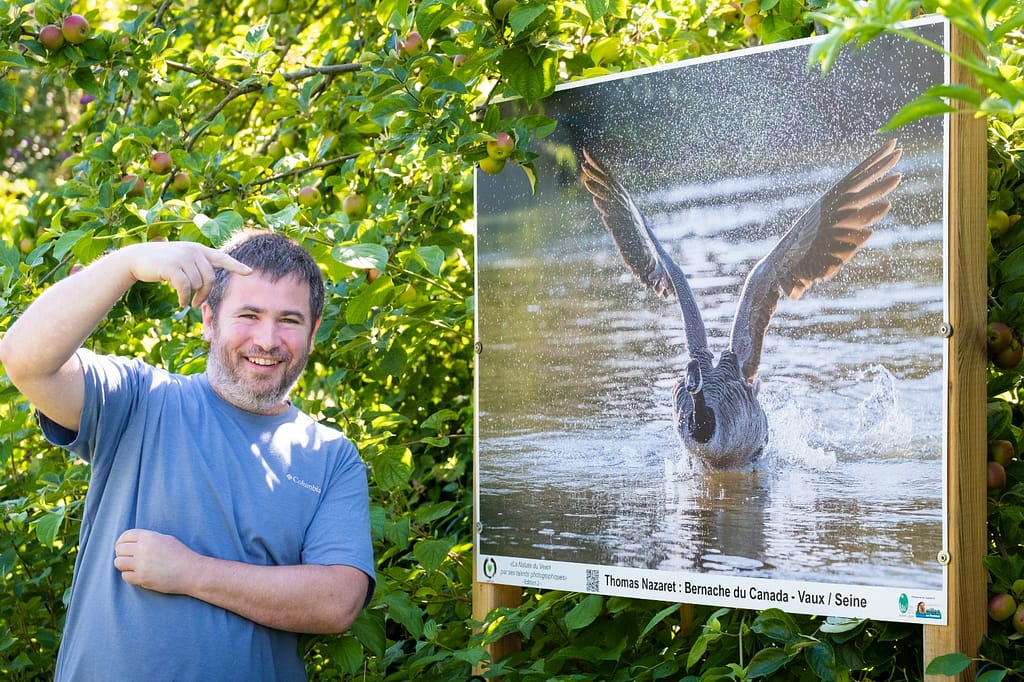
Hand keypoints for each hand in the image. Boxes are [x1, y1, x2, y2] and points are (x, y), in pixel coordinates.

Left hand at [113, 528, 199, 593]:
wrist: (192, 572)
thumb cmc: (182, 555)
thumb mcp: (166, 539)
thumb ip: (149, 539)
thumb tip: (133, 543)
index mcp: (149, 537)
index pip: (126, 535)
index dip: (122, 540)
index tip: (122, 545)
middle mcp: (143, 549)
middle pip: (119, 549)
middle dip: (122, 553)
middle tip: (129, 558)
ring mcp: (141, 564)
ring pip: (118, 563)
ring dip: (124, 565)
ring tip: (132, 567)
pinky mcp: (142, 578)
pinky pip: (125, 576)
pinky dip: (130, 576)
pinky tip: (138, 575)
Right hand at [122, 241, 251, 307]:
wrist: (137, 258)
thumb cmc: (162, 263)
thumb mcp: (182, 260)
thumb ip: (196, 266)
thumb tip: (207, 283)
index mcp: (198, 249)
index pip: (222, 258)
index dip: (236, 266)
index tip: (250, 272)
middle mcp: (193, 250)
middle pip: (210, 278)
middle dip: (204, 293)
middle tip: (196, 303)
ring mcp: (183, 257)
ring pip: (197, 284)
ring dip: (191, 295)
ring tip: (184, 298)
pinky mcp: (172, 265)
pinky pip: (185, 287)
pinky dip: (184, 297)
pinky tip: (181, 302)